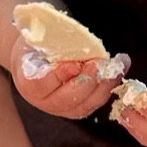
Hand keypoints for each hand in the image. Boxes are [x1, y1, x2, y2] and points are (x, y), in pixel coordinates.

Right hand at [11, 34, 127, 120]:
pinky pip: (95, 103)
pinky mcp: (76, 110)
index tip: (75, 64)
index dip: (59, 75)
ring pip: (86, 104)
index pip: (41, 84)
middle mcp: (43, 101)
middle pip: (68, 98)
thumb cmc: (37, 44)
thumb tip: (74, 36)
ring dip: (104, 84)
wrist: (36, 58)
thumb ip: (51, 40)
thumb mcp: (38, 38)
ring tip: (118, 64)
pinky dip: (108, 87)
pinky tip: (118, 71)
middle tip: (101, 62)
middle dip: (88, 80)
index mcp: (28, 83)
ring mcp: (60, 109)